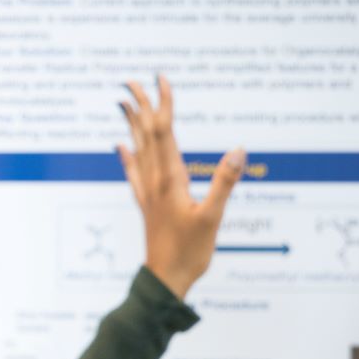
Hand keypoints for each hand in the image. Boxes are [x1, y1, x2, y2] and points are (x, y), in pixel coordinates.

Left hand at [117, 75, 244, 298]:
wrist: (165, 280)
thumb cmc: (190, 253)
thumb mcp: (212, 218)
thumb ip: (225, 183)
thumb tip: (238, 150)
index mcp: (170, 179)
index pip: (164, 131)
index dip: (163, 103)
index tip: (161, 78)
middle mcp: (155, 181)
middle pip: (146, 134)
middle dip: (141, 105)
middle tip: (132, 79)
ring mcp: (148, 192)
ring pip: (138, 149)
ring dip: (132, 123)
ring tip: (124, 102)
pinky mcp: (147, 205)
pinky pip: (134, 172)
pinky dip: (127, 155)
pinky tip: (120, 146)